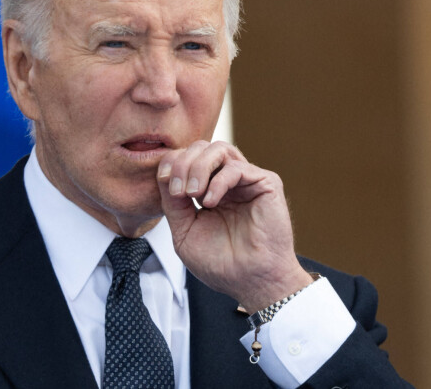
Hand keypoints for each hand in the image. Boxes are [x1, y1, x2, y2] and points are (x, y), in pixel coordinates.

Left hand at [157, 140, 312, 312]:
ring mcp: (247, 180)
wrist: (251, 284)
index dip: (172, 163)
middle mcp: (228, 180)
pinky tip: (209, 202)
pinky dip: (218, 181)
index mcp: (208, 188)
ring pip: (219, 149)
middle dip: (182, 164)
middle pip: (201, 147)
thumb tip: (164, 175)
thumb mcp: (184, 232)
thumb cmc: (220, 263)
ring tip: (192, 194)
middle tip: (178, 192)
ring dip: (198, 167)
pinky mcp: (266, 184)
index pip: (188, 157)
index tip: (164, 181)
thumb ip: (173, 204)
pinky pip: (237, 167)